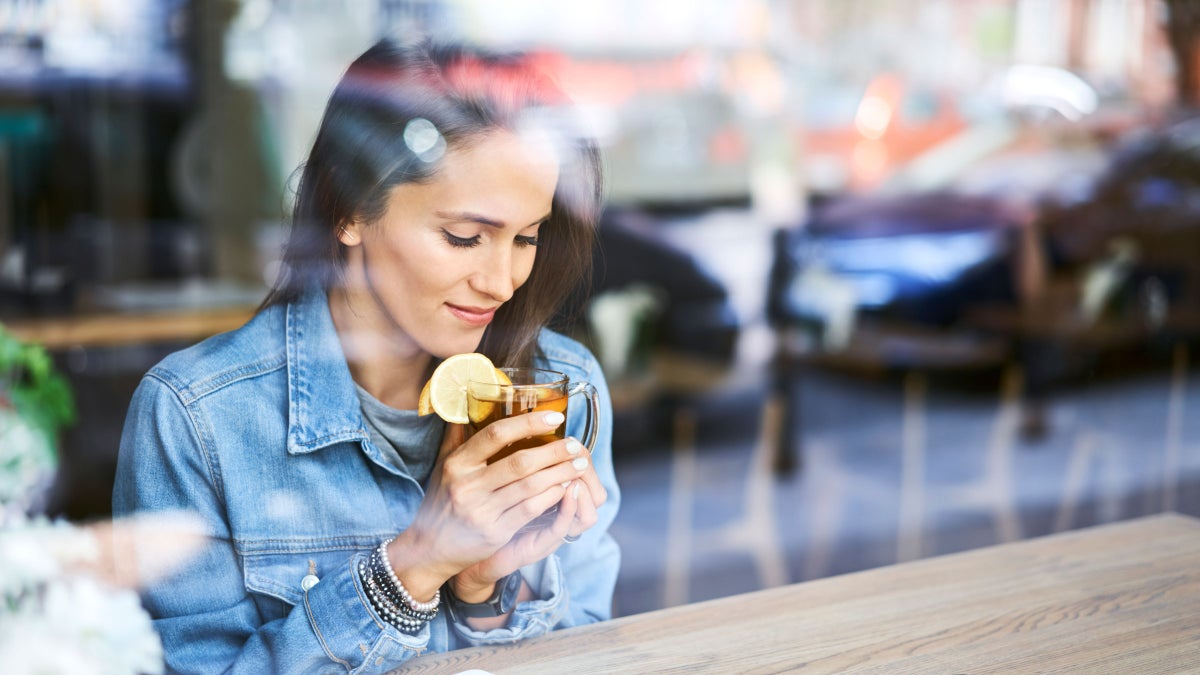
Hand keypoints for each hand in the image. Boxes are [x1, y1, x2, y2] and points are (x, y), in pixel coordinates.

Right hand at [386, 410, 591, 597]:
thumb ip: (457, 436)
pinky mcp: (495, 533)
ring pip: (530, 486)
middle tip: (576, 444)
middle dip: (554, 451)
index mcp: (457, 464)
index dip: (528, 423)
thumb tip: (465, 400)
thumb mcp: (442, 467)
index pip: (496, 435)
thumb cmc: (441, 502)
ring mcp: (482, 511)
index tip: (555, 418)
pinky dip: (551, 497)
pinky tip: (566, 488)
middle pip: (520, 462)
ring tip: (579, 464)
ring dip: (560, 473)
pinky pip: (530, 510)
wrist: (430, 548)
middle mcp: (468, 486)